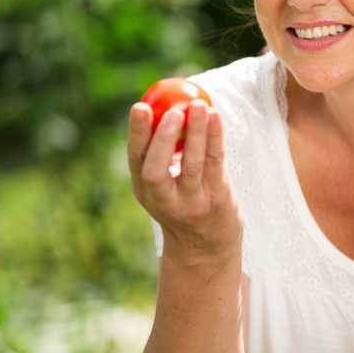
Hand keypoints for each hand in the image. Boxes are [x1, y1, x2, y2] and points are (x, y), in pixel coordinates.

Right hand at [127, 98, 241, 263]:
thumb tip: (166, 104)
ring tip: (199, 106)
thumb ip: (162, 153)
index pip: (136, 159)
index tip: (140, 106)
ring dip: (196, 134)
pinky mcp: (217, 201)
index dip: (137, 134)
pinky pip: (216, 165)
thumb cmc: (184, 203)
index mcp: (144, 189)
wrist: (206, 247)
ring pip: (192, 165)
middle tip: (173, 111)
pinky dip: (215, 139)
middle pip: (156, 169)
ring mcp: (191, 202)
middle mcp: (163, 199)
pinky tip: (216, 117)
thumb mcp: (164, 185)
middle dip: (164, 138)